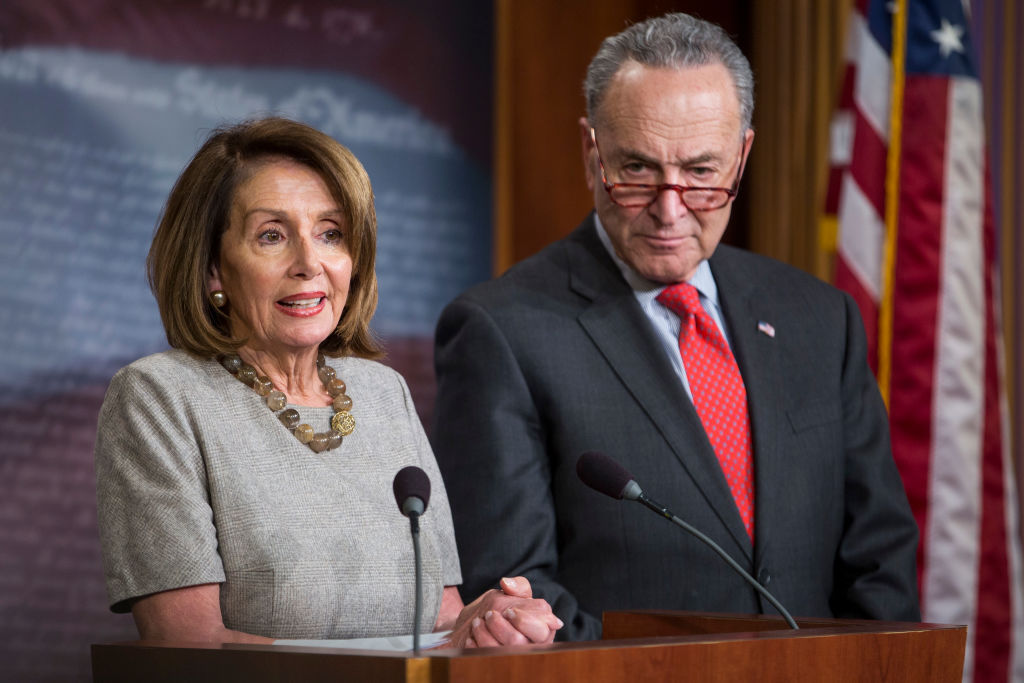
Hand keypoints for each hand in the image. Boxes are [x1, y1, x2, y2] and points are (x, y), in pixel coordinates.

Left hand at [448, 577, 562, 647]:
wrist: (476, 625)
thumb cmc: (503, 610)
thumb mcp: (514, 595)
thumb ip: (519, 586)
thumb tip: (506, 583)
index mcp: (541, 632)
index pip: (542, 630)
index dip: (524, 620)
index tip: (509, 611)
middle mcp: (528, 649)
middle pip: (517, 641)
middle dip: (500, 625)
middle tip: (489, 614)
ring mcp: (510, 658)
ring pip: (498, 651)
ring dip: (484, 632)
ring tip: (477, 622)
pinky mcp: (493, 664)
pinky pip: (482, 657)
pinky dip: (474, 644)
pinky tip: (472, 636)